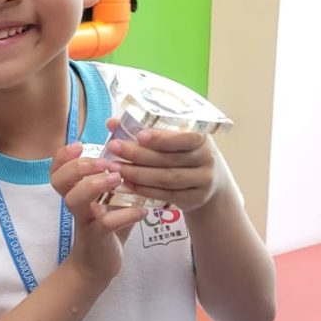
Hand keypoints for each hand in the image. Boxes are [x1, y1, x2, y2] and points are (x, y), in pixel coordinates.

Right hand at [50, 142, 144, 284]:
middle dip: (78, 166)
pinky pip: (105, 223)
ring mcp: (84, 221)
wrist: (98, 265)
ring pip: (75, 200)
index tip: (80, 145)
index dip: (63, 156)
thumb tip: (132, 150)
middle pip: (59, 181)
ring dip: (94, 185)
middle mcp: (75, 204)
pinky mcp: (97, 237)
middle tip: (104, 163)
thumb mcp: (109, 199)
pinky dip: (126, 215)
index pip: (58, 170)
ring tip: (118, 179)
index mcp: (75, 192)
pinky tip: (142, 210)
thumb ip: (114, 178)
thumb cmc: (106, 225)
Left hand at [104, 117, 223, 212]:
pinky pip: (167, 194)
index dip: (163, 138)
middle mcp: (206, 158)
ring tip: (116, 168)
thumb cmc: (183, 152)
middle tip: (114, 148)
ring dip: (138, 174)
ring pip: (167, 178)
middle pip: (170, 159)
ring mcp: (203, 180)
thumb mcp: (172, 138)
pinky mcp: (195, 197)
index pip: (186, 137)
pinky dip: (145, 189)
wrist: (209, 180)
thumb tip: (112, 122)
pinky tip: (127, 183)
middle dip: (138, 154)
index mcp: (202, 137)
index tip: (140, 136)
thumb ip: (144, 129)